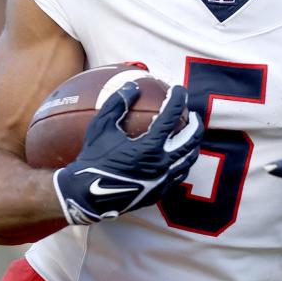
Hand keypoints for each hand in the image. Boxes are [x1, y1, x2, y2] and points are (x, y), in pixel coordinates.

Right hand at [53, 82, 202, 224]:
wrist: (86, 195)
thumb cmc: (93, 158)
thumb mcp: (101, 126)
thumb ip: (118, 103)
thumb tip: (132, 85)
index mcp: (150, 147)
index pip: (172, 117)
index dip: (178, 100)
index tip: (179, 90)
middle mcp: (161, 164)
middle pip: (190, 140)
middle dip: (195, 124)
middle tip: (193, 113)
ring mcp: (162, 181)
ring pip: (188, 160)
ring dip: (193, 144)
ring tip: (190, 134)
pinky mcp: (158, 193)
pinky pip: (179, 175)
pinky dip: (183, 162)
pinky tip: (179, 157)